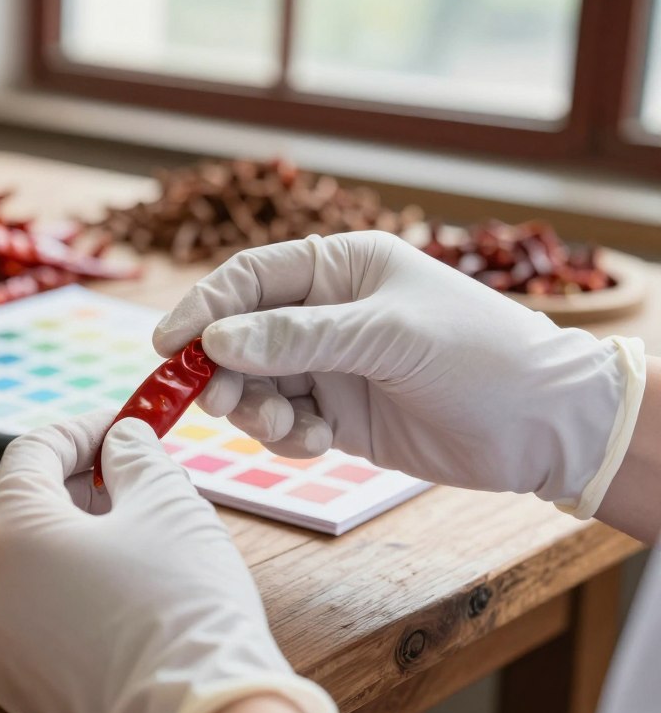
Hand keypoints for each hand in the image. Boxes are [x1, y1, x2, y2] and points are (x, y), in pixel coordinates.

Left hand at [0, 413, 336, 712]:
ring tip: (133, 546)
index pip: (31, 451)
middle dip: (75, 489)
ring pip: (22, 568)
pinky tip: (116, 601)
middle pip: (20, 509)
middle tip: (132, 486)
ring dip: (68, 545)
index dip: (81, 431)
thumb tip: (122, 440)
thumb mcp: (168, 503)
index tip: (121, 430)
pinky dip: (62, 599)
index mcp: (10, 529)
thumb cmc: (184, 606)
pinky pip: (29, 620)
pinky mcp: (13, 684)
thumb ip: (135, 456)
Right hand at [153, 231, 645, 515]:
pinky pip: (283, 423)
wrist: (545, 425)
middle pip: (241, 336)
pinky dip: (285, 437)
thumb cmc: (478, 355)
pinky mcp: (338, 415)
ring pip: (256, 384)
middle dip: (224, 369)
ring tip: (282, 426)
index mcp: (341, 268)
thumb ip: (297, 337)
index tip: (168, 345)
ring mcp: (331, 366)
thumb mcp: (386, 336)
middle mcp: (329, 313)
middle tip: (218, 400)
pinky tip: (315, 444)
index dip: (203, 308)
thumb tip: (215, 340)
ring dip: (254, 409)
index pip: (250, 279)